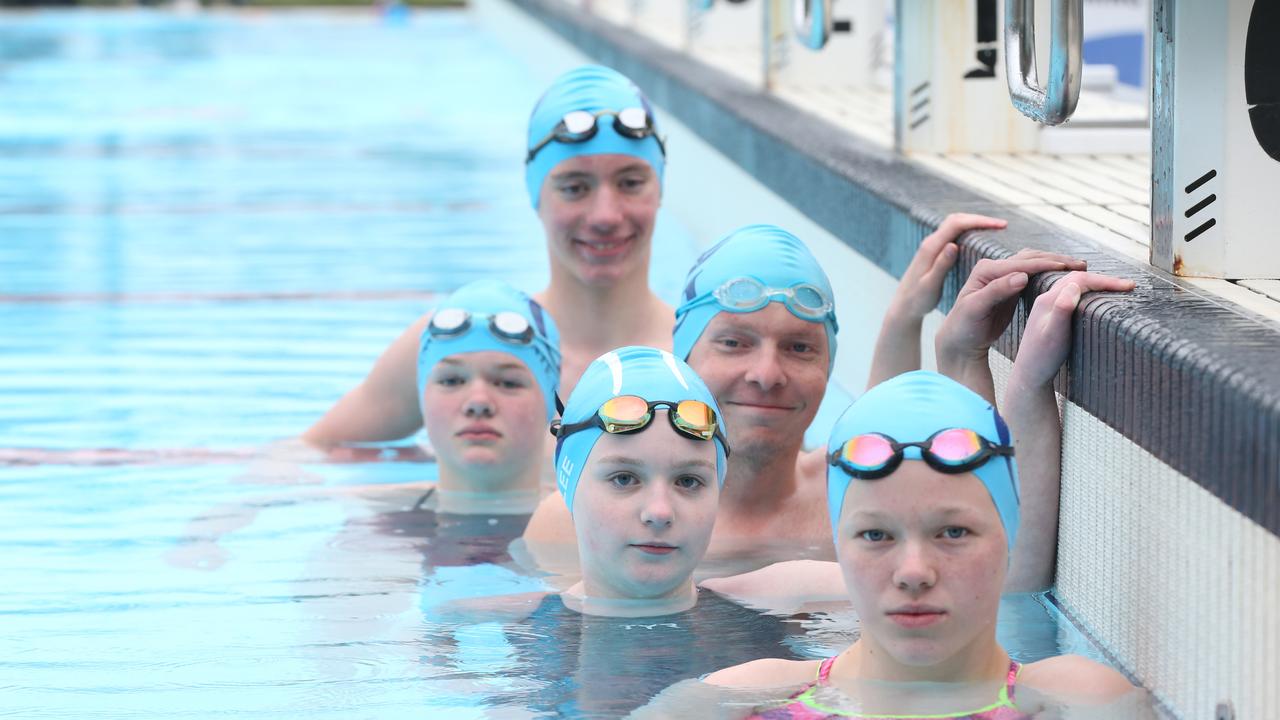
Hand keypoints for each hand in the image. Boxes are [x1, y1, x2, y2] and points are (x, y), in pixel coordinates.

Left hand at [889, 213, 1008, 320]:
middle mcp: (931, 243)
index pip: (957, 224)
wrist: (903, 306)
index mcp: (931, 248)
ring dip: (974, 223)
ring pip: (955, 225)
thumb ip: (941, 265)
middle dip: (980, 219)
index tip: (1001, 225)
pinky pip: (953, 234)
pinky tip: (981, 239)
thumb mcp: (930, 285)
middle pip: (957, 220)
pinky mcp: (934, 252)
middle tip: (1002, 225)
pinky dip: (968, 231)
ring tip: (996, 229)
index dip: (979, 221)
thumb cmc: (917, 300)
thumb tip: (953, 245)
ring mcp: (932, 246)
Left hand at [935, 249, 1087, 367]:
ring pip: (1034, 262)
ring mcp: (1003, 275)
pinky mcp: (1010, 284)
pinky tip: (1065, 274)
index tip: (1068, 267)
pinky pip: (1034, 272)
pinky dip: (1050, 271)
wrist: (960, 338)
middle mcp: (994, 268)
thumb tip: (1021, 275)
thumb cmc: (964, 326)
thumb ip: (997, 291)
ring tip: (1079, 266)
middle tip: (1082, 264)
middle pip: (1031, 258)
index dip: (1045, 264)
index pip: (1022, 264)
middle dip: (1057, 259)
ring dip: (1056, 262)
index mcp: (986, 270)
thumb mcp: (976, 309)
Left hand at [1010, 271, 1135, 389]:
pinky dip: (1088, 291)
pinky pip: (1071, 293)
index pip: (1080, 280)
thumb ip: (1062, 309)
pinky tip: (1096, 297)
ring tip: (1117, 288)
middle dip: (1104, 280)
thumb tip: (1074, 286)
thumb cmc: (1043, 357)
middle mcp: (1046, 299)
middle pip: (1078, 278)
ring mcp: (1047, 306)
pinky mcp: (1051, 314)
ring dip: (1096, 283)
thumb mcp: (1055, 334)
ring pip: (1074, 284)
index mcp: (1048, 300)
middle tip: (1128, 286)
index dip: (1105, 281)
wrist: (1029, 373)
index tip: (1128, 286)